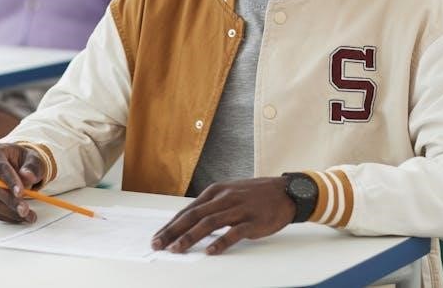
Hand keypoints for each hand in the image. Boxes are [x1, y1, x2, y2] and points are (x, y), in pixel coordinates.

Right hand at [0, 142, 45, 223]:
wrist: (19, 166)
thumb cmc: (24, 160)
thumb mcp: (34, 158)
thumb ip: (32, 166)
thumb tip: (28, 176)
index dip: (9, 180)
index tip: (21, 192)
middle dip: (10, 200)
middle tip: (25, 210)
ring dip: (10, 211)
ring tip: (28, 216)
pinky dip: (8, 216)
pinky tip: (20, 217)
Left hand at [151, 177, 294, 254]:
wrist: (285, 192)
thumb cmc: (254, 194)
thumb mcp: (228, 193)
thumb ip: (210, 206)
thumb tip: (187, 222)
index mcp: (216, 191)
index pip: (188, 210)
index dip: (171, 225)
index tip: (157, 237)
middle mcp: (224, 198)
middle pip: (193, 216)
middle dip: (173, 231)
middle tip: (158, 244)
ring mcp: (239, 209)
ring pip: (210, 223)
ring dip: (191, 237)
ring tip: (177, 249)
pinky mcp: (253, 220)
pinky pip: (235, 233)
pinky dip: (221, 242)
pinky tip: (210, 251)